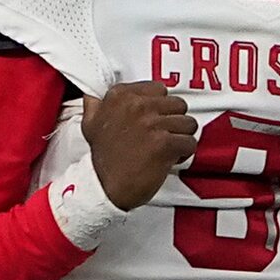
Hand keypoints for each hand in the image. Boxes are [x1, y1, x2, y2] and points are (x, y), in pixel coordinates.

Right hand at [81, 81, 198, 209]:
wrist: (104, 189)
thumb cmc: (103, 161)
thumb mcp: (90, 125)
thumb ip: (95, 106)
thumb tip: (93, 97)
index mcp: (120, 97)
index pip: (158, 89)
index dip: (160, 107)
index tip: (155, 118)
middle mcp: (136, 106)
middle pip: (177, 104)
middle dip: (173, 122)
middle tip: (163, 136)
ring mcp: (152, 124)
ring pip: (187, 123)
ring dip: (181, 137)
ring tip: (167, 148)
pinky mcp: (165, 144)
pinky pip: (190, 142)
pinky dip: (184, 153)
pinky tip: (171, 158)